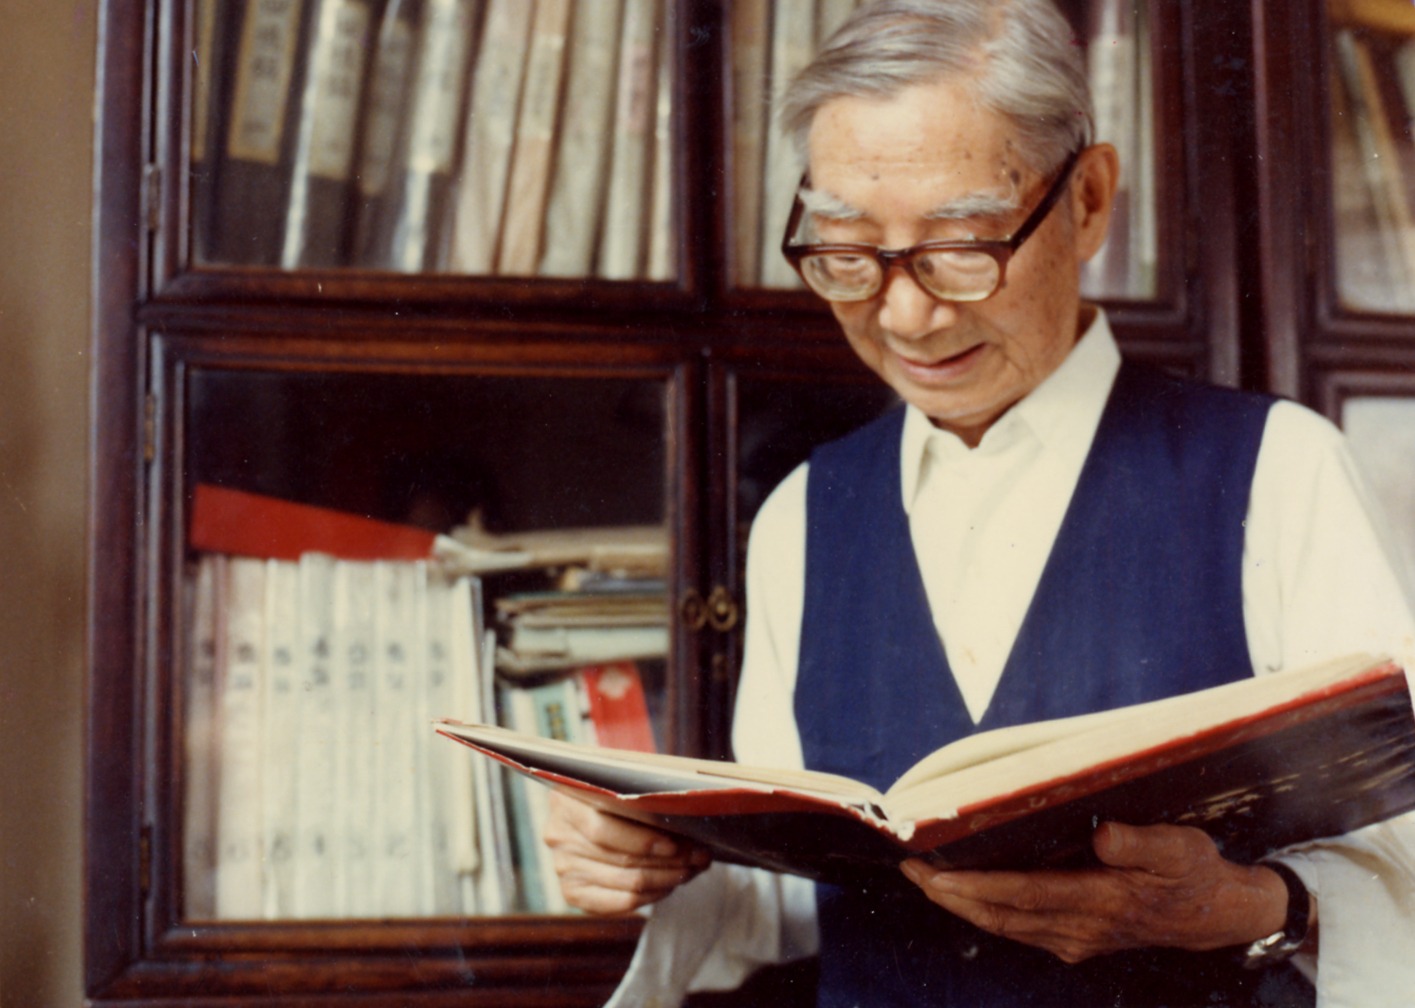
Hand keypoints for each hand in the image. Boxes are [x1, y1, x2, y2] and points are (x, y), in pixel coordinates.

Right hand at [543, 789, 711, 914]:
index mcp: (565, 800)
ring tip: (692, 868)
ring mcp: (563, 866)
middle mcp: (558, 835)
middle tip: (699, 857)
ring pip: (626, 883)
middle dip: (668, 861)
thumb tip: (686, 813)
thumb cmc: (615, 790)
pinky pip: (619, 904)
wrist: (592, 807)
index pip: (602, 830)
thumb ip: (643, 792)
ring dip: (667, 878)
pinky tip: (669, 884)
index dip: (642, 841)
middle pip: (620, 860)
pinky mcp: (572, 892)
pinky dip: (651, 895)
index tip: (675, 844)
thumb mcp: (622, 780)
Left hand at [899, 822, 1292, 963]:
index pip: (1024, 894)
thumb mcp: (1180, 847)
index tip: (935, 872)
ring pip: (1005, 927)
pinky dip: (986, 914)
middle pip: (1001, 915)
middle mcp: (1082, 927)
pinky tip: (965, 897)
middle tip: (908, 870)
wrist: (1221, 916)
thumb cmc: (1196, 872)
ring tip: (924, 879)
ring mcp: (1077, 939)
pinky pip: (1020, 930)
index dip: (975, 885)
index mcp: (1102, 900)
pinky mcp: (1077, 942)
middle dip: (950, 895)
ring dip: (961, 906)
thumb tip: (1100, 837)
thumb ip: (1140, 842)